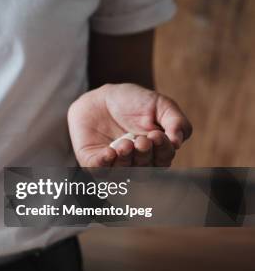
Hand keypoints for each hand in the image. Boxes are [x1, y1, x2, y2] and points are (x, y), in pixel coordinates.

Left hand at [67, 84, 191, 166]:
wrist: (101, 96)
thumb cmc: (134, 101)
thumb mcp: (161, 105)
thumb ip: (176, 121)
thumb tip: (177, 143)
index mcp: (155, 151)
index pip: (163, 160)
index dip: (162, 151)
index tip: (158, 135)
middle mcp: (135, 161)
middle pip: (144, 170)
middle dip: (144, 155)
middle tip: (142, 140)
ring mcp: (114, 163)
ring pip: (123, 173)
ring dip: (126, 161)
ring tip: (126, 144)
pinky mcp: (92, 161)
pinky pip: (98, 170)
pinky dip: (104, 164)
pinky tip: (109, 152)